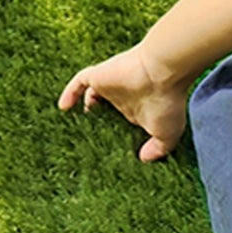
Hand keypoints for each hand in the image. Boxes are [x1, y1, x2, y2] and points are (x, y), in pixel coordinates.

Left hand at [58, 46, 188, 160]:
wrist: (162, 72)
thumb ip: (158, 149)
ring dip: (83, 111)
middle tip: (87, 145)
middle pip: (103, 113)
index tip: (107, 153)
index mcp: (137, 111)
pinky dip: (69, 93)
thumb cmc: (168, 101)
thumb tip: (143, 159)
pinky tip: (63, 108)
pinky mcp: (98, 76)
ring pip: (90, 98)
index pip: (120, 125)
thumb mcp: (168, 134)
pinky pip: (78, 83)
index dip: (113, 136)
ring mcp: (109, 87)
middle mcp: (122, 98)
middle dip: (96, 127)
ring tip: (74, 129)